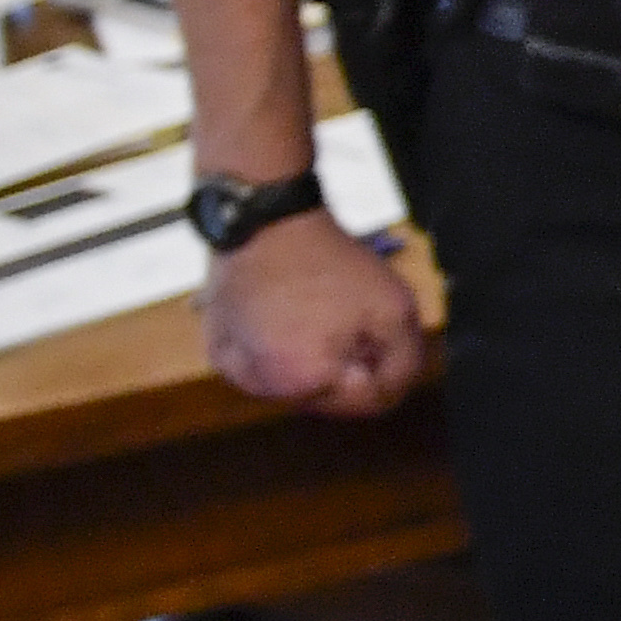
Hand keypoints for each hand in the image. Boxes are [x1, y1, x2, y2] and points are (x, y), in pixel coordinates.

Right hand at [203, 215, 427, 418]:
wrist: (268, 219)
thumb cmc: (331, 262)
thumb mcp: (395, 312)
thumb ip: (403, 364)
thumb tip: (389, 394)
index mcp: (302, 384)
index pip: (367, 402)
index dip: (383, 361)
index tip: (373, 325)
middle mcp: (260, 386)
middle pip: (329, 394)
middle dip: (347, 361)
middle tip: (345, 314)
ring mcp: (234, 368)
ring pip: (295, 380)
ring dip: (314, 356)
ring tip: (314, 309)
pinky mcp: (217, 347)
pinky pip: (262, 361)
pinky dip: (279, 345)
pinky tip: (286, 312)